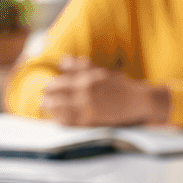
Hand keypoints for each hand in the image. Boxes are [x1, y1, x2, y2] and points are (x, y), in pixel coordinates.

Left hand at [39, 56, 168, 126]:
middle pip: (56, 94)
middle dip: (47, 95)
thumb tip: (63, 61)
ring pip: (58, 108)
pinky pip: (68, 121)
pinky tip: (55, 118)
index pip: (60, 81)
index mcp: (87, 78)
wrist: (138, 102)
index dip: (51, 85)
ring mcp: (87, 107)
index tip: (48, 87)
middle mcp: (85, 92)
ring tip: (46, 106)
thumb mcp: (102, 72)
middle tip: (44, 97)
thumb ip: (82, 67)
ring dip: (49, 107)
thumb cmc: (121, 86)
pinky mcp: (90, 120)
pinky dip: (59, 119)